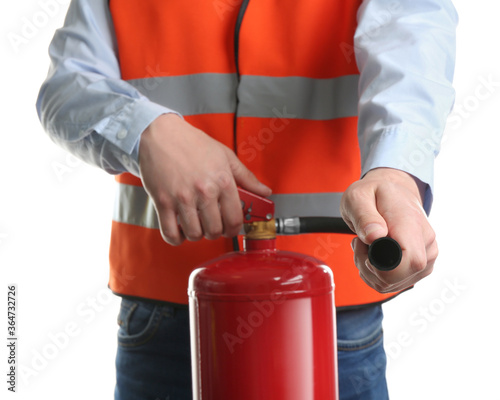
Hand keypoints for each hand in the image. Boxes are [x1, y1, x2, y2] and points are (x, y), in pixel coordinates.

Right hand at [138, 114, 271, 244]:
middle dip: (215, 232)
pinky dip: (176, 239)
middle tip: (212, 226)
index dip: (234, 229)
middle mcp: (204, 191)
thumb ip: (246, 177)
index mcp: (223, 181)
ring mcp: (182, 198)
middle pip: (215, 230)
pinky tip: (179, 231)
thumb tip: (265, 191)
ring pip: (194, 234)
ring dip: (197, 235)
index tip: (231, 228)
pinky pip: (169, 233)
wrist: (161, 134)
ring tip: (196, 225)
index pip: (235, 219)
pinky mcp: (162, 202)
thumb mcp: (225, 155)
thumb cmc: (192, 143)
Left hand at [340, 168, 437, 292]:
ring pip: (389, 285)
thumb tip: (375, 236)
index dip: (382, 266)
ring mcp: (426, 259)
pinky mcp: (419, 269)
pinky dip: (374, 273)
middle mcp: (426, 244)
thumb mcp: (358, 196)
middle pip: (395, 278)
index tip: (367, 247)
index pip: (410, 262)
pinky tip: (372, 253)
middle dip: (368, 266)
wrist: (394, 192)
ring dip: (368, 269)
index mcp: (413, 225)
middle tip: (361, 241)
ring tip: (366, 243)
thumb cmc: (375, 193)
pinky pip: (390, 284)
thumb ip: (365, 216)